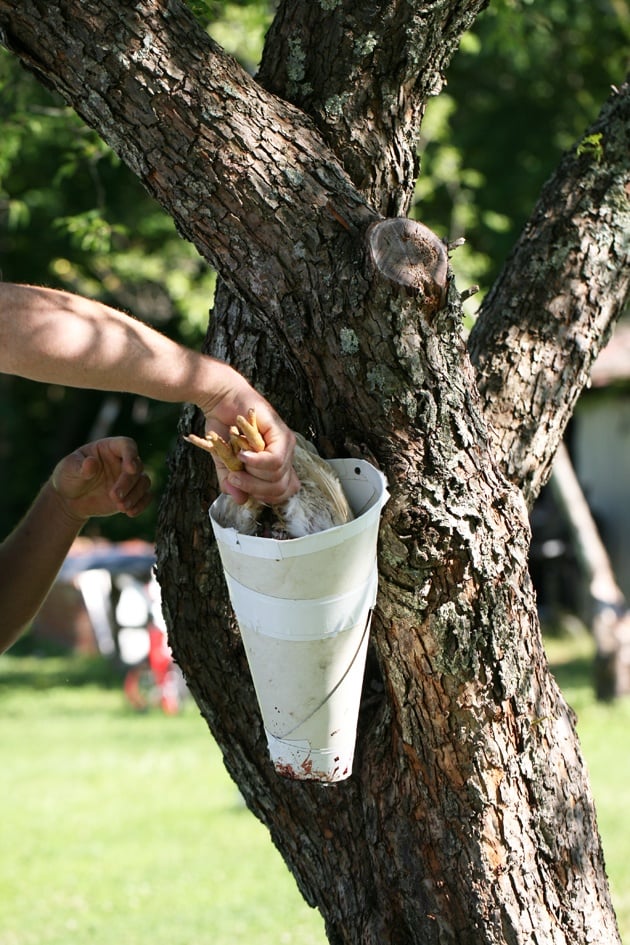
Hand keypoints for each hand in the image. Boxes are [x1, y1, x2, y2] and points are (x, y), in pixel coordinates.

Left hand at [51, 437, 151, 521]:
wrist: (70, 499)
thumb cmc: (68, 476)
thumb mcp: (68, 468)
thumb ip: (80, 466)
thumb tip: (91, 464)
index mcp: (109, 448)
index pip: (127, 445)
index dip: (131, 455)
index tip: (130, 469)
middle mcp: (123, 461)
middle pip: (137, 466)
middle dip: (128, 482)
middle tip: (114, 497)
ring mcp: (128, 478)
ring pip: (144, 482)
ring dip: (135, 495)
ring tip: (120, 507)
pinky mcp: (132, 494)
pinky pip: (145, 497)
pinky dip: (141, 505)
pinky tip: (130, 513)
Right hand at [199, 367, 298, 505]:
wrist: (220, 400)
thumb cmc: (223, 428)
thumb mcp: (225, 462)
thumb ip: (232, 481)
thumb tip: (240, 500)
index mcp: (276, 464)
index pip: (283, 492)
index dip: (264, 497)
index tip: (244, 488)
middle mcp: (285, 455)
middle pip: (281, 489)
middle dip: (255, 489)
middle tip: (235, 478)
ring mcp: (285, 443)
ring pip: (277, 476)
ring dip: (252, 475)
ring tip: (237, 460)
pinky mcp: (281, 433)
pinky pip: (275, 460)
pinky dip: (257, 462)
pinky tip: (242, 455)